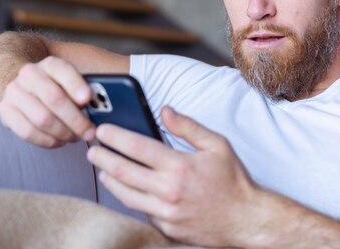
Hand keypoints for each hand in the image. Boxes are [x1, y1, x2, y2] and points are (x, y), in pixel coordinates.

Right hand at [0, 56, 95, 147]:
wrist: (24, 87)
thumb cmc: (57, 87)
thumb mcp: (71, 82)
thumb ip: (86, 90)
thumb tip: (101, 106)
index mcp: (50, 64)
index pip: (63, 70)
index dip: (76, 85)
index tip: (88, 99)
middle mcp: (29, 74)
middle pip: (54, 99)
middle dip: (76, 119)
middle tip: (90, 132)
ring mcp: (14, 92)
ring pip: (42, 118)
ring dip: (63, 133)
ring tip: (76, 137)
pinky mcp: (6, 111)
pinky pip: (28, 132)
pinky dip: (48, 141)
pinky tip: (60, 141)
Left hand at [87, 106, 258, 246]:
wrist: (246, 219)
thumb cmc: (233, 181)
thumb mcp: (217, 145)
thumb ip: (188, 127)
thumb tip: (165, 111)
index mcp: (180, 167)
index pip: (137, 148)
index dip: (115, 137)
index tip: (103, 131)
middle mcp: (168, 191)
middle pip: (122, 172)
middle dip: (102, 158)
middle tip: (93, 149)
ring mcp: (165, 213)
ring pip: (125, 195)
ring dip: (109, 180)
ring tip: (103, 168)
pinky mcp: (166, 228)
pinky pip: (141, 211)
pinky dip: (130, 198)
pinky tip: (127, 189)